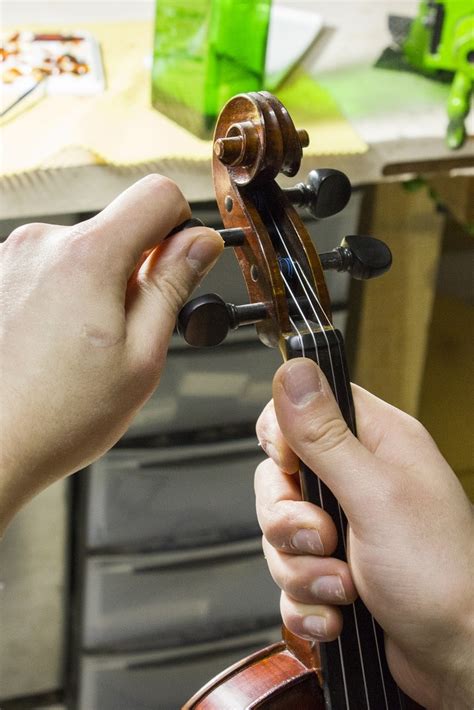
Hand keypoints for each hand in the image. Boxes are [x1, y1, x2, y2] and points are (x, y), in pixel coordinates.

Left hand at [0, 175, 222, 533]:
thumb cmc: (57, 416)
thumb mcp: (141, 356)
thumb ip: (172, 286)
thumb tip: (199, 243)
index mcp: (87, 257)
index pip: (157, 195)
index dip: (181, 225)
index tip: (179, 262)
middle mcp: (41, 245)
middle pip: (116, 228)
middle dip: (133, 269)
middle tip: (125, 330)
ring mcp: (9, 259)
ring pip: (80, 252)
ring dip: (93, 287)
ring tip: (80, 347)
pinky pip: (46, 269)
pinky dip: (59, 297)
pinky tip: (52, 344)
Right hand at [255, 358, 473, 708]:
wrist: (460, 660)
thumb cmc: (441, 576)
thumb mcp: (375, 495)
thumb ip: (325, 435)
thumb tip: (293, 371)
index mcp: (376, 442)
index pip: (304, 409)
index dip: (283, 437)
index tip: (293, 467)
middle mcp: (358, 479)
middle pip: (280, 477)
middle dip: (290, 521)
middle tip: (326, 538)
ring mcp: (345, 526)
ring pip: (281, 532)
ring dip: (304, 570)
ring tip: (343, 585)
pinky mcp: (335, 568)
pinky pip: (290, 576)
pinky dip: (309, 601)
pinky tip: (339, 611)